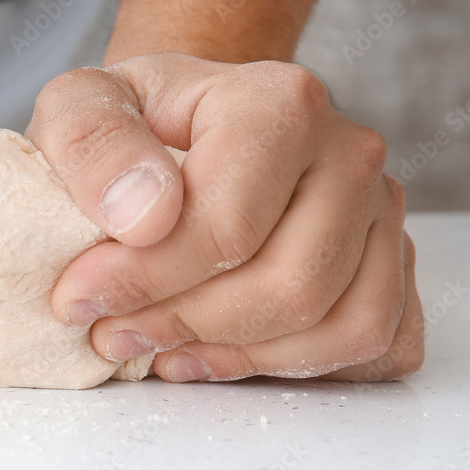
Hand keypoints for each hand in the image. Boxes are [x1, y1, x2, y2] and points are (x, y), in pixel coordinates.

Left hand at [27, 54, 423, 381]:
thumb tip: (143, 215)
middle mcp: (348, 154)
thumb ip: (93, 144)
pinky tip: (222, 351)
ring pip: (339, 326)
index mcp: (280, 103)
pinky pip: (374, 342)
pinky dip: (299, 366)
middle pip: (290, 287)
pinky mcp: (391, 262)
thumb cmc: (136, 121)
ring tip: (161, 346)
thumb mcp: (78, 106)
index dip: (145, 281)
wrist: (182, 127)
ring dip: (239, 356)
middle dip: (187, 327)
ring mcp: (380, 212)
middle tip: (113, 332)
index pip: (229, 228)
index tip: (80, 297)